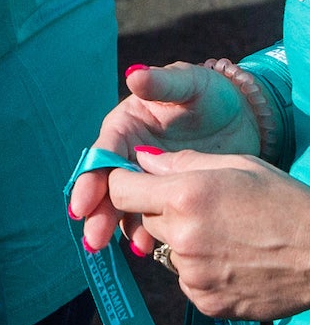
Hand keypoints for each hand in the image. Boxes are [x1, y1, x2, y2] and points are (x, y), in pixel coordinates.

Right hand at [72, 61, 264, 249]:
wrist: (242, 116)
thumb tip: (135, 76)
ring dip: (122, 226)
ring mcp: (147, 175)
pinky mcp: (167, 192)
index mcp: (124, 126)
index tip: (82, 205)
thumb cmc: (209, 93)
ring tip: (133, 248)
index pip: (102, 154)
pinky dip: (147, 231)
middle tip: (95, 239)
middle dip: (99, 212)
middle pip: (107, 184)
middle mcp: (128, 152)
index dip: (90, 180)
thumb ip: (162, 83)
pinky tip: (150, 247)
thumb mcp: (188, 85)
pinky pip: (150, 213)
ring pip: (126, 203)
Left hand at [107, 148, 309, 321]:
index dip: (124, 183)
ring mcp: (193, 273)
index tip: (135, 182)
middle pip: (144, 220)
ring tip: (228, 238)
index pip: (118, 189)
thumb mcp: (239, 166)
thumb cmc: (287, 203)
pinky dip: (202, 272)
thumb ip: (182, 162)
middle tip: (205, 210)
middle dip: (163, 212)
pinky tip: (235, 262)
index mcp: (184, 196)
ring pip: (166, 251)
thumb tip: (140, 158)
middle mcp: (182, 236)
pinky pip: (187, 280)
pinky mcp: (206, 301)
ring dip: (184, 244)